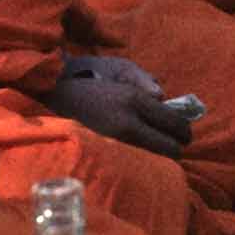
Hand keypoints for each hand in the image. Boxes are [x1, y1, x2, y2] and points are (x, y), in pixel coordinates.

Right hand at [40, 54, 190, 156]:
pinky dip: (139, 162)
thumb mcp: (118, 69)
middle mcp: (127, 123)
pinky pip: (133, 165)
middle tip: (170, 144)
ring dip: (157, 157)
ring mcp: (113, 143)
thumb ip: (145, 81)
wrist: (50, 97)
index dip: (184, 132)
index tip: (183, 133)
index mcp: (134, 99)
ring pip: (154, 161)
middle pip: (171, 149)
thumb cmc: (87, 81)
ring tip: (150, 150)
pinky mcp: (101, 156)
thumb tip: (164, 98)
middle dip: (175, 147)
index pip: (176, 124)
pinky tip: (133, 155)